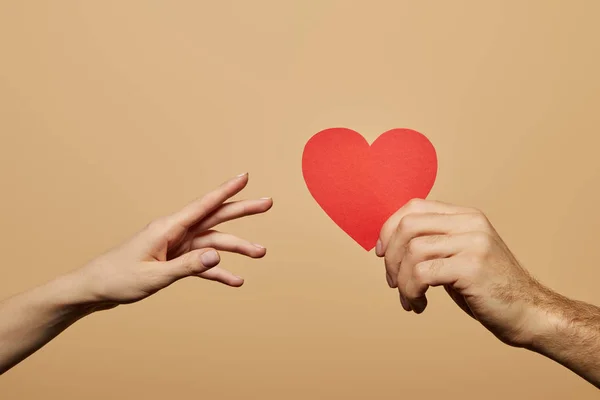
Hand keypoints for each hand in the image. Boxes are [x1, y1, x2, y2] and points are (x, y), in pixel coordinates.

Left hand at [73, 172, 271, 306]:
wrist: (95, 289)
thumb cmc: (118, 279)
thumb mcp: (154, 276)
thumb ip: (187, 266)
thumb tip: (217, 255)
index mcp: (168, 227)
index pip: (204, 204)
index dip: (227, 190)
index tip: (245, 176)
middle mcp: (176, 232)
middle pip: (215, 217)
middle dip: (242, 211)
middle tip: (268, 203)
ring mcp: (177, 245)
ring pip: (214, 241)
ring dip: (237, 247)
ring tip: (261, 252)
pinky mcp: (175, 259)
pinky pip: (203, 263)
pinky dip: (218, 271)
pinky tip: (235, 280)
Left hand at [376, 199, 551, 346]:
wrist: (530, 314)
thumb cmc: (488, 289)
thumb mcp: (458, 257)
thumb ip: (432, 244)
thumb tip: (387, 245)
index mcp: (465, 216)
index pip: (413, 207)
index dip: (389, 228)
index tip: (382, 254)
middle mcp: (470, 223)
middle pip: (408, 225)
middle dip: (390, 256)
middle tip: (393, 282)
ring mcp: (473, 242)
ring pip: (412, 250)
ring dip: (401, 279)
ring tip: (409, 298)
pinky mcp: (472, 266)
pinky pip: (422, 273)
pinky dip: (411, 291)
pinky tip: (419, 305)